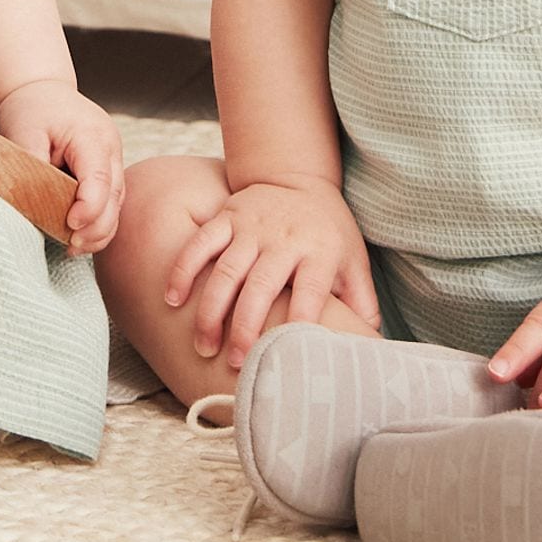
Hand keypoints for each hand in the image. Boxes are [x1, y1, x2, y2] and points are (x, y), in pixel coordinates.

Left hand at [0, 80, 124, 253]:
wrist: (39, 91)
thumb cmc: (30, 109)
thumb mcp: (23, 130)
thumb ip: (31, 165)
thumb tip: (37, 202)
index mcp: (93, 135)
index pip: (100, 179)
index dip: (89, 208)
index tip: (69, 226)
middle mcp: (110, 148)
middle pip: (114, 197)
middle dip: (96, 227)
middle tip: (70, 246)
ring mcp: (113, 160)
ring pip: (116, 205)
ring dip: (99, 230)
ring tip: (73, 247)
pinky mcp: (107, 171)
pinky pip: (109, 203)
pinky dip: (97, 222)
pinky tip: (79, 237)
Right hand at [166, 178, 378, 369]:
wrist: (300, 179)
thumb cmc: (329, 234)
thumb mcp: (354, 263)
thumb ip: (362, 305)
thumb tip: (369, 349)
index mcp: (319, 252)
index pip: (311, 290)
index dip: (299, 321)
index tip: (286, 354)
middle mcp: (284, 238)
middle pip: (262, 285)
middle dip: (246, 326)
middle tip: (236, 362)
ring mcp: (251, 226)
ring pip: (226, 269)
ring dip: (212, 309)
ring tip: (203, 344)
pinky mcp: (227, 216)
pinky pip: (200, 242)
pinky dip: (184, 269)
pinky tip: (173, 299)